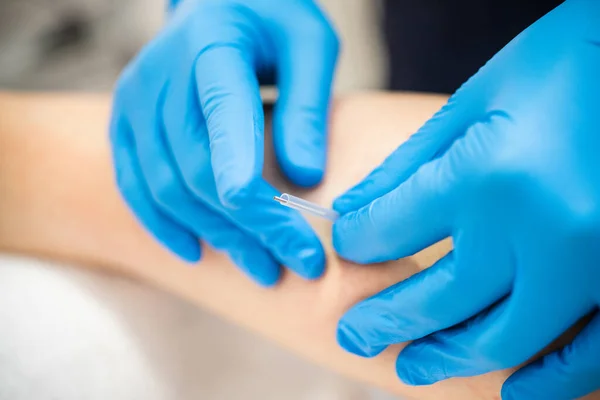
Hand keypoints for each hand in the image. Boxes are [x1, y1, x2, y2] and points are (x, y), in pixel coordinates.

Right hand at [110, 0, 338, 285]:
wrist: (215, 3)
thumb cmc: (270, 20)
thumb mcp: (308, 43)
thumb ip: (306, 104)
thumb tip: (305, 176)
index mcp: (211, 45)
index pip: (224, 121)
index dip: (249, 182)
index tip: (288, 236)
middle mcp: (161, 76)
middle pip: (198, 169)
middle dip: (252, 226)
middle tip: (299, 263)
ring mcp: (135, 102)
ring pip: (167, 188)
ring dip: (216, 237)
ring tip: (262, 268)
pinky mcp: (125, 125)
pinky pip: (136, 186)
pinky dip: (164, 225)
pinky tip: (196, 252)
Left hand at [332, 1, 599, 397]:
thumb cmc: (561, 65)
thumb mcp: (475, 101)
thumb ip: (409, 166)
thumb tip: (351, 215)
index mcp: (489, 175)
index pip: (392, 230)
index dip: (359, 241)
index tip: (350, 245)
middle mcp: (541, 231)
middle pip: (440, 299)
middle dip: (385, 320)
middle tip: (353, 334)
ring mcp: (594, 264)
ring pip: (506, 340)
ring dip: (450, 359)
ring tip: (410, 366)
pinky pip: (591, 354)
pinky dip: (548, 380)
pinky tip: (510, 388)